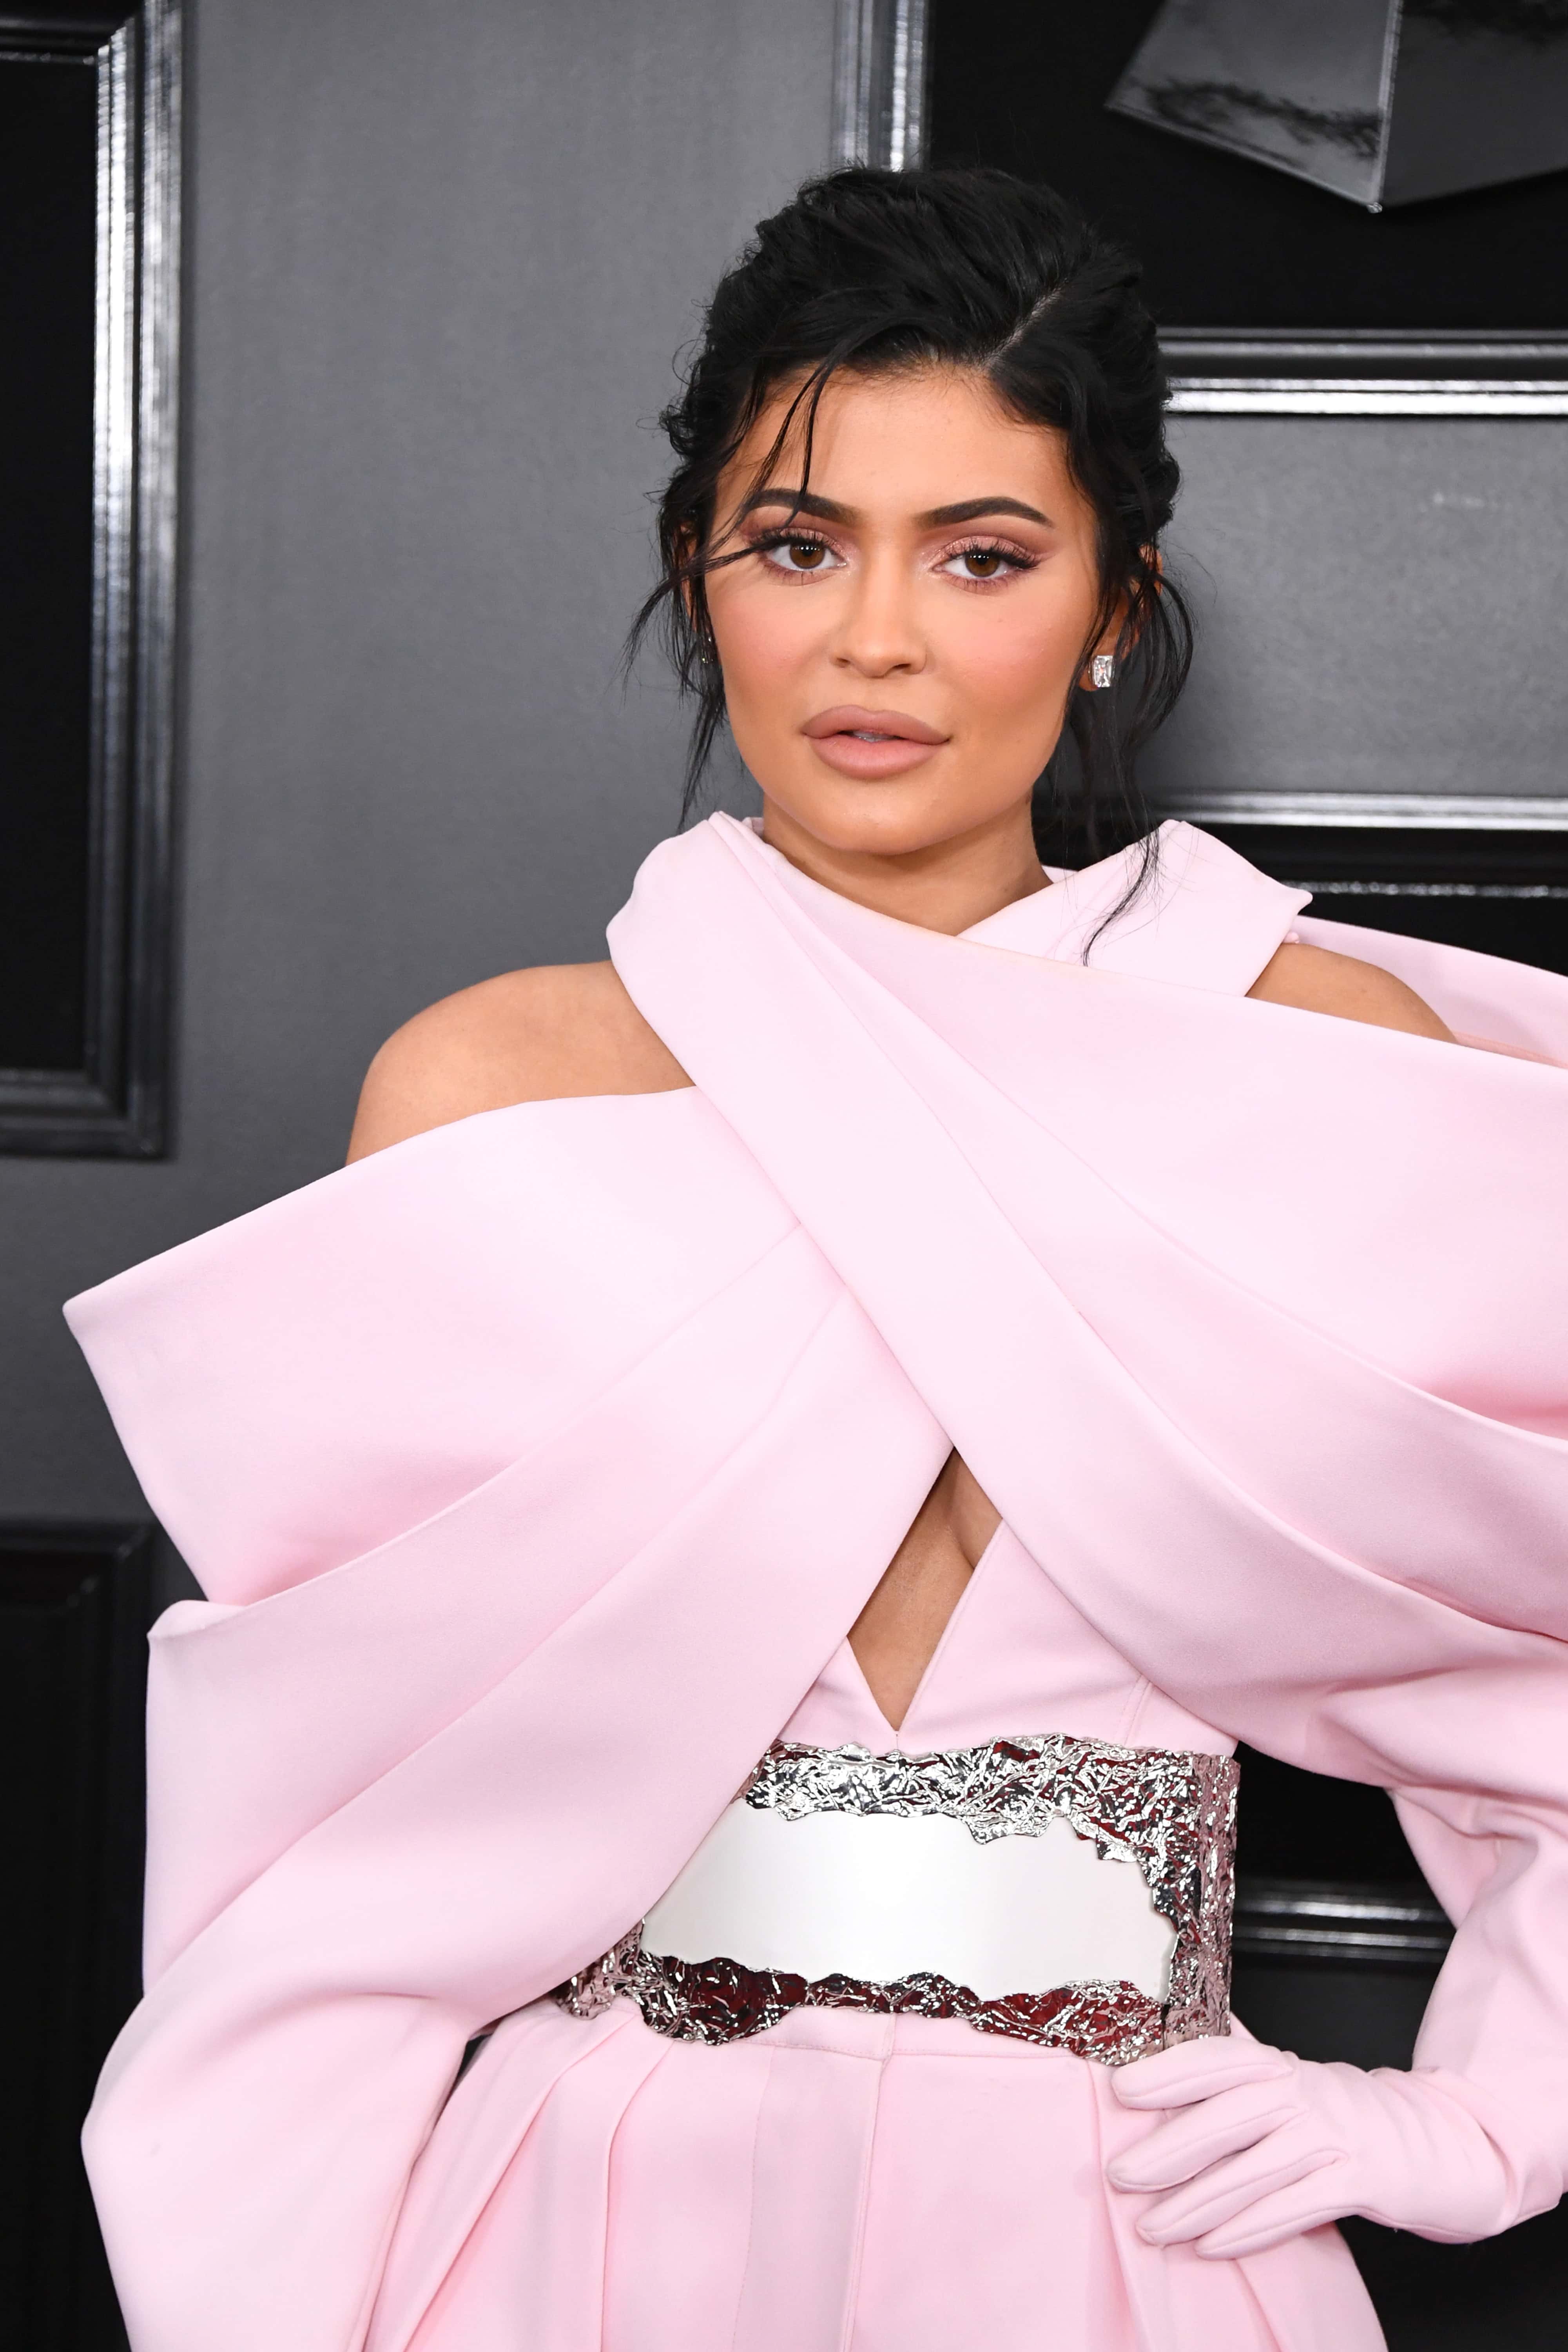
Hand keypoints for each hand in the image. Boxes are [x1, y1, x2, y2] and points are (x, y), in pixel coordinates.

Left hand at [1105, 2035, 1516, 2258]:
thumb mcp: (1288, 2083)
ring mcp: (1333, 2136)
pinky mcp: (1360, 2180)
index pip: (1217, 2059)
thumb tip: (1162, 2054)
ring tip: (1153, 2227)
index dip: (1169, 2071)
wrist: (1431, 2141)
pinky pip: (1297, 2207)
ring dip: (1198, 2203)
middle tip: (1121, 2174)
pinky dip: (1252, 2228)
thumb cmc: (1340, 2114)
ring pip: (1255, 2170)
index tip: (1120, 2090)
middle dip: (1170, 2149)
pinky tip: (1212, 2246)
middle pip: (1228, 2117)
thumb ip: (1234, 2073)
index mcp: (1278, 2067)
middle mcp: (1304, 2093)